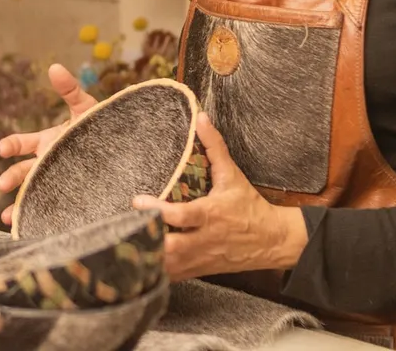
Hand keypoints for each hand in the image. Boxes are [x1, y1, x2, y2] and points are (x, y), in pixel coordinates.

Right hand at [0, 63, 98, 225]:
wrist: (125, 152)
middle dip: (10, 178)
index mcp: (47, 142)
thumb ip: (71, 91)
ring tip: (10, 217)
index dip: (11, 145)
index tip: (2, 149)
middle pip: (23, 172)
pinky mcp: (69, 198)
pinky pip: (50, 209)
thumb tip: (55, 67)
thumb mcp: (86, 108)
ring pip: (31, 194)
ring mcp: (57, 182)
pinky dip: (37, 218)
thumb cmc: (101, 127)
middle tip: (2, 185)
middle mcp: (47, 164)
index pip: (22, 143)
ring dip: (18, 205)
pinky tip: (29, 228)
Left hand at [132, 112, 309, 281]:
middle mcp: (205, 239)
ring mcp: (201, 259)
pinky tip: (139, 261)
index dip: (158, 212)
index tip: (137, 200)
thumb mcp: (232, 175)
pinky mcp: (199, 271)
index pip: (183, 216)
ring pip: (169, 266)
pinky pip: (173, 276)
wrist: (272, 241)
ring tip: (124, 243)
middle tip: (123, 227)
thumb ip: (215, 147)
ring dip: (148, 257)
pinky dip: (155, 271)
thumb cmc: (248, 206)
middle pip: (172, 248)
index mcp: (212, 214)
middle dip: (147, 241)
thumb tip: (200, 118)